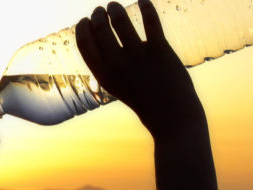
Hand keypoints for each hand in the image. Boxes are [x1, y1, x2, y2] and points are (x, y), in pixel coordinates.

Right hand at [76, 0, 205, 140]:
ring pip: (120, 19)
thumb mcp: (117, 87)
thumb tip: (101, 38)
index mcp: (104, 75)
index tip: (85, 21)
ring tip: (114, 6)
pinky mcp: (160, 49)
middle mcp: (117, 64)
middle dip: (98, 14)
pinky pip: (150, 19)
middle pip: (100, 28)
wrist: (170, 115)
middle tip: (102, 11)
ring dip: (115, 8)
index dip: (82, 28)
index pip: (84, 43)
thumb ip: (108, 66)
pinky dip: (145, 5)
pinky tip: (143, 0)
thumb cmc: (143, 100)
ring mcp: (138, 55)